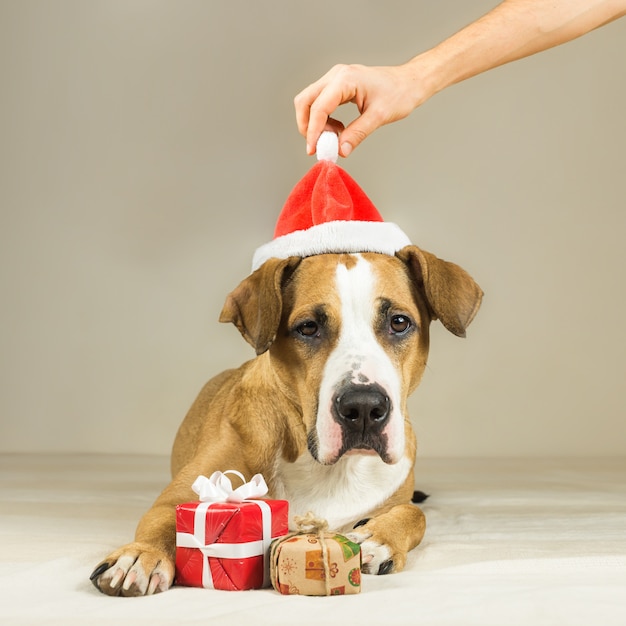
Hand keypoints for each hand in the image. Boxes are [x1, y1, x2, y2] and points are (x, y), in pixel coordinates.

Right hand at [294, 63, 423, 156]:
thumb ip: (357, 134)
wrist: (409, 82)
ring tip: (333, 138)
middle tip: (317, 146)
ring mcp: (335, 78)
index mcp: (345, 80)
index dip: (313, 131)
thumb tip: (340, 151)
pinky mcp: (337, 85)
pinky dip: (322, 119)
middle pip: (305, 101)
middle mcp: (336, 75)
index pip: (319, 107)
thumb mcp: (379, 116)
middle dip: (306, 126)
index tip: (314, 150)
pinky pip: (319, 102)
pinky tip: (338, 129)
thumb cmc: (399, 94)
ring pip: (309, 101)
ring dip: (314, 123)